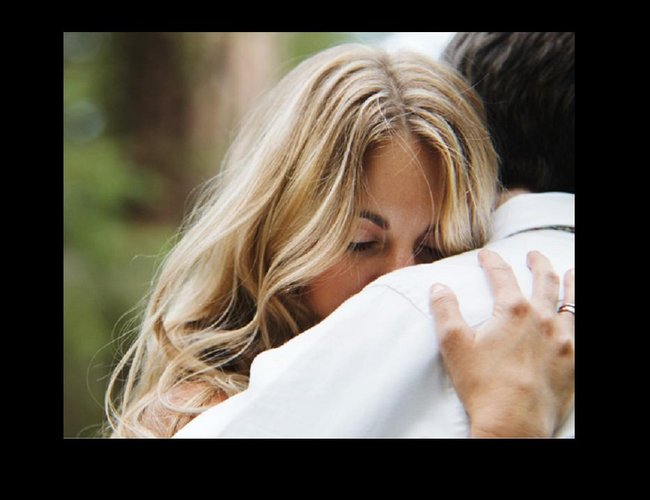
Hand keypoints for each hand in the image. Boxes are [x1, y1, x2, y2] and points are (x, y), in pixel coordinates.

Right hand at [429, 249, 574, 436]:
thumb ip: (445, 310)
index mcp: (512, 311)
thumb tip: (439, 287)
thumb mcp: (454, 344)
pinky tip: (576, 316)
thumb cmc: (483, 385)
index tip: (486, 255)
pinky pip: (581, 331)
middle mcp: (543, 319)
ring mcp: (563, 340)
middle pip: (543, 280)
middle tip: (533, 255)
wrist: (514, 423)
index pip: (502, 275)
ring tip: (568, 272)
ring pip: (571, 301)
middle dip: (538, 263)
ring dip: (568, 283)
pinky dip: (578, 317)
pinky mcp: (574, 361)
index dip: (492, 261)